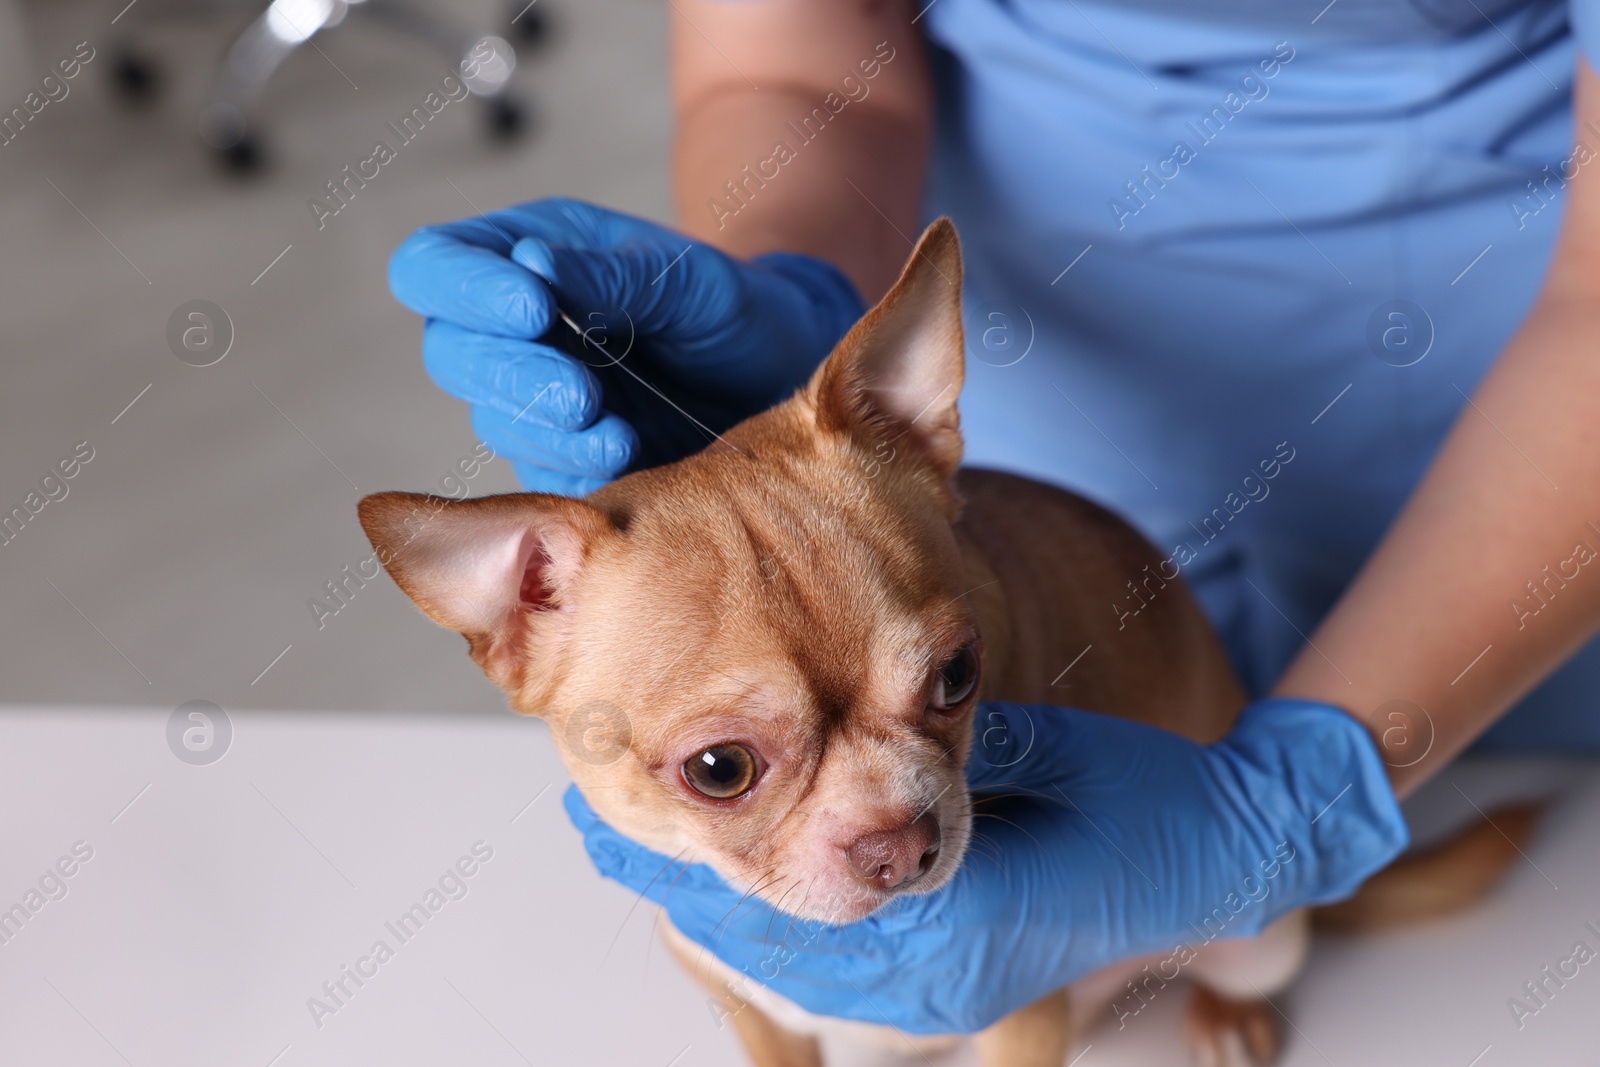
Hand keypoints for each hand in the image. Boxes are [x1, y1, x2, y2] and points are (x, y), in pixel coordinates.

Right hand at [388, 198, 864, 494]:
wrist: (778, 380)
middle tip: (583, 394)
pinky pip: (538, 472)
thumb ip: (614, 274)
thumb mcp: (687, 279)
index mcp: (521, 255)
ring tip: (619, 433)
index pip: (434, 266)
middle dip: (512, 375)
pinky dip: (576, 468)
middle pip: (451, 352)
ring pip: (491, 419)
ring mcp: (530, 398)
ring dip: (548, 430)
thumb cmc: (731, 309)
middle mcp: (512, 329)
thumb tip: (529, 261)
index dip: (464, 289)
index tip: (533, 309)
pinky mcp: (558, 459)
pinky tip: (624, 456)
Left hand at [565, 697, 1406, 1034]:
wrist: (1228, 858)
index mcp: (947, 917)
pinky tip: (754, 913)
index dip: (696, 853)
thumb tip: (837, 730)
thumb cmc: (1143, 798)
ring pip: (796, 982)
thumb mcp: (1025, 751)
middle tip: (611, 837)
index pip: (782, 895)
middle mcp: (934, 984)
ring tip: (669, 875)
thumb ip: (926, 756)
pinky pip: (840, 994)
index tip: (621, 817)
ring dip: (730, 926)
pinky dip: (782, 955)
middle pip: (769, 949)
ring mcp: (946, 1005)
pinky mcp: (958, 999)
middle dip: (693, 891)